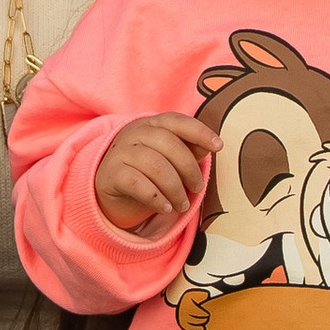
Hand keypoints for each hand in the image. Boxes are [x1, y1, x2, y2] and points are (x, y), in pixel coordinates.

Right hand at [95, 112, 214, 233]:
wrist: (112, 186)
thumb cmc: (148, 170)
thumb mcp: (170, 158)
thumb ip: (190, 149)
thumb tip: (213, 145)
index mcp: (152, 124)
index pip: (177, 121)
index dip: (199, 132)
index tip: (219, 146)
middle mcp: (135, 133)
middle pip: (168, 144)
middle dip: (189, 169)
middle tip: (198, 189)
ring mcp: (121, 152)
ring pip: (155, 165)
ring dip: (175, 189)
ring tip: (182, 204)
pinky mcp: (111, 173)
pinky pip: (137, 184)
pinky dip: (156, 198)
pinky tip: (166, 208)